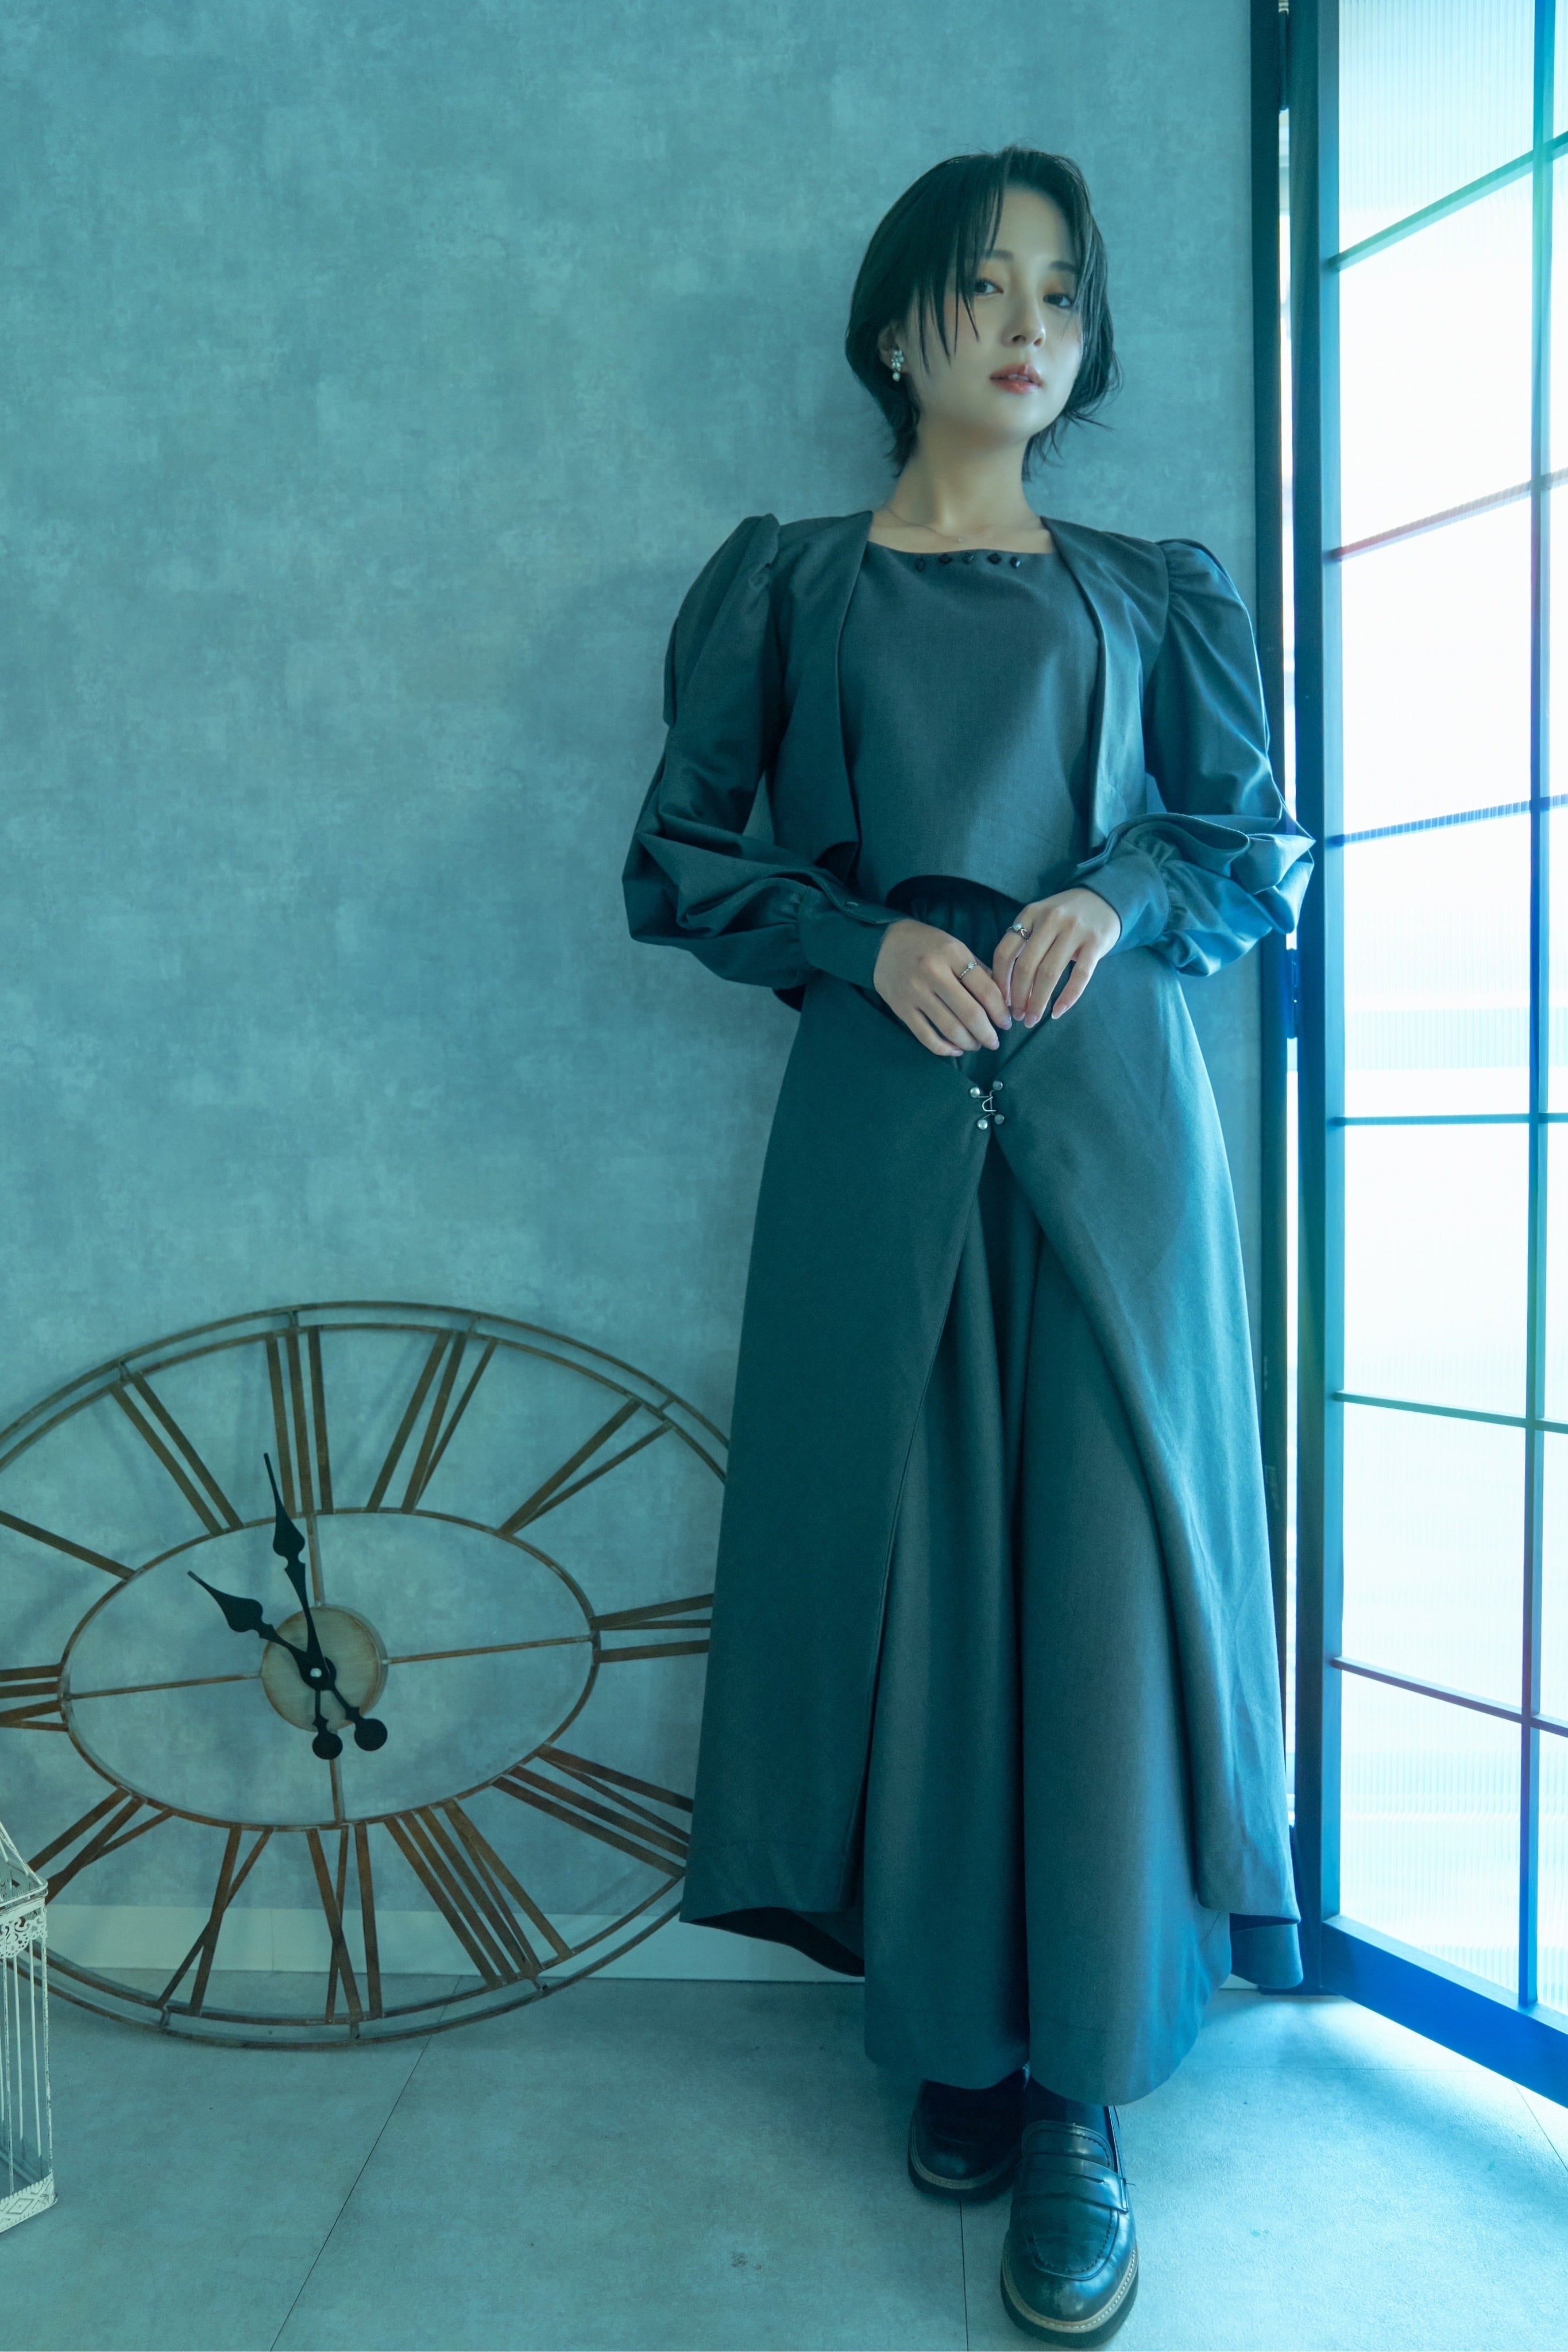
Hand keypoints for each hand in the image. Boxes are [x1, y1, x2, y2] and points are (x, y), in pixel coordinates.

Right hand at [872, 918, 1013, 1057]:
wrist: (885, 943)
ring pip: (950, 1028)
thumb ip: (979, 971)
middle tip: (994, 1042)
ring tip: (977, 1044)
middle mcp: (934, 973)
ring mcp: (915, 992)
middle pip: (970, 1014)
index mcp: (953, 954)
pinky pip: (926, 1036)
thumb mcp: (956, 948)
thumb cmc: (928, 945)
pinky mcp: (901, 1008)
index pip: (986, 990)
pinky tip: (955, 1049)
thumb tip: (1003, 1002)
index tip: (1006, 1023)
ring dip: (969, 1043)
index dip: (1000, 1012)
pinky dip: (945, 1048)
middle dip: (988, 1034)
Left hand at [992, 888, 1120, 1025]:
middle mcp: (1050, 920)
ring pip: (1049, 973)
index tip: (1002, 1002)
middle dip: (1019, 997)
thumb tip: (1005, 985)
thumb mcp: (1040, 919)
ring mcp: (1074, 930)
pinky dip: (1068, 997)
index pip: (1005, 952)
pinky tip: (1058, 1012)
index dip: (1001, 982)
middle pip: (1026, 966)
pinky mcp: (1095, 942)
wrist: (1105, 898)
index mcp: (1030, 914)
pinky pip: (1080, 975)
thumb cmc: (1065, 917)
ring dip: (1038, 1002)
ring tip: (1032, 1019)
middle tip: (1018, 1017)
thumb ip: (1024, 941)